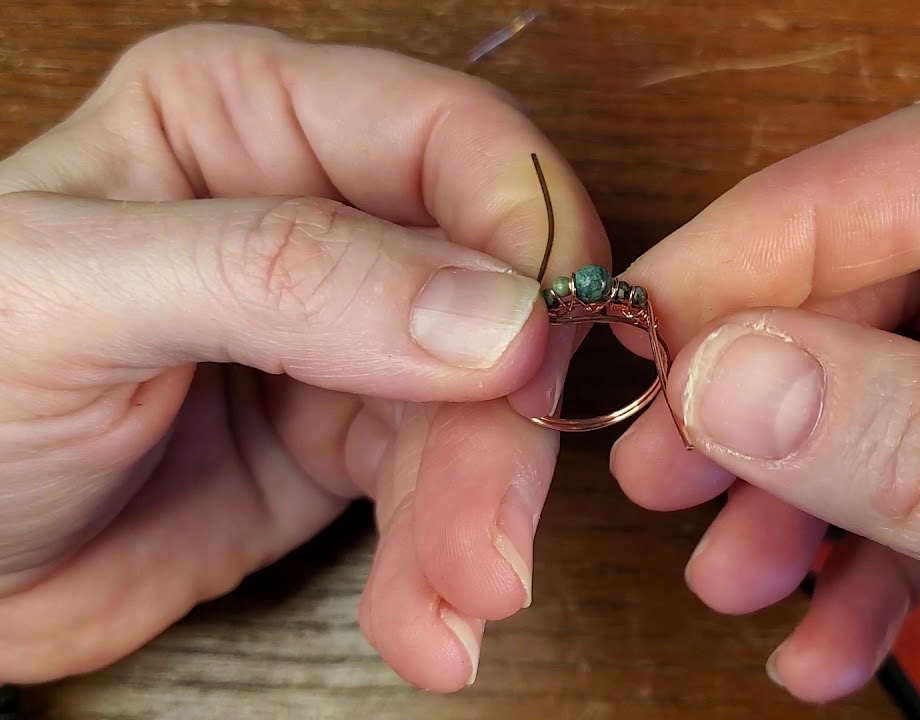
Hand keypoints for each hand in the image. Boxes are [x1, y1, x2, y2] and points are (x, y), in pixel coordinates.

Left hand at [0, 24, 606, 690]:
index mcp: (251, 119)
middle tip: (490, 540)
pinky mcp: (346, 442)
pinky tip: (424, 626)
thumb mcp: (77, 298)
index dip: (522, 241)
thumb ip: (285, 278)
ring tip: (454, 606)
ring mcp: (343, 335)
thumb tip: (496, 315)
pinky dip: (441, 565)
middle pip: (490, 293)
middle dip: (501, 428)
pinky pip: (437, 492)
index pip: (451, 141)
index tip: (533, 361)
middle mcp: (320, 214)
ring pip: (479, 409)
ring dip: (480, 516)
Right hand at [609, 88, 919, 718]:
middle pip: (919, 269)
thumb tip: (745, 376)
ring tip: (736, 574)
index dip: (791, 232)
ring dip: (806, 484)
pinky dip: (870, 553)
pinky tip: (823, 630)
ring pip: (914, 380)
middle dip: (779, 379)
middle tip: (665, 457)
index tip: (665, 320)